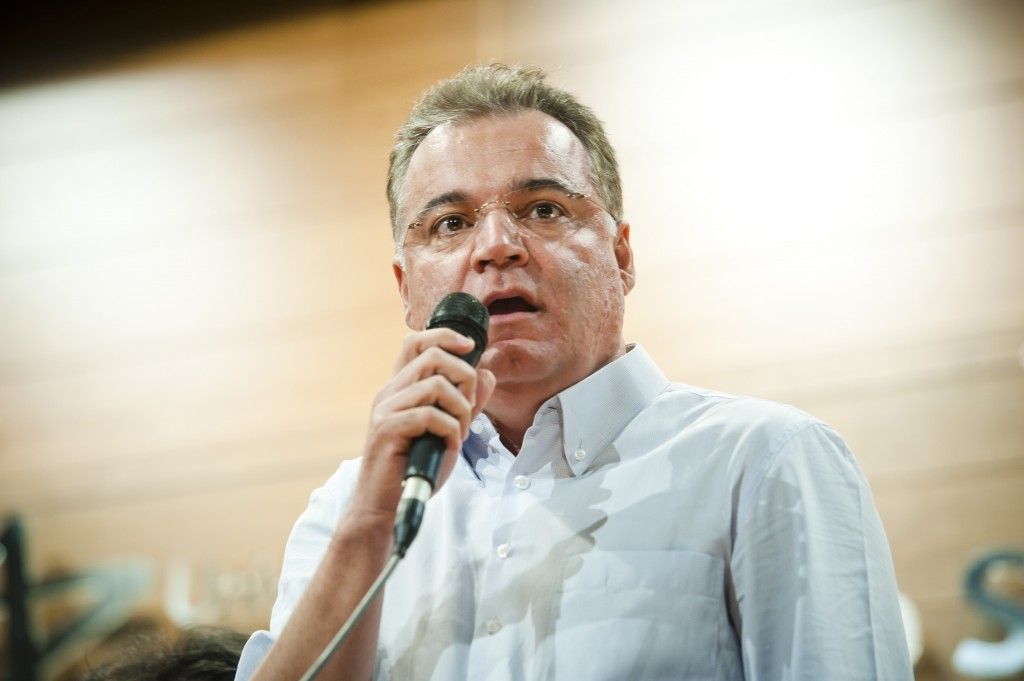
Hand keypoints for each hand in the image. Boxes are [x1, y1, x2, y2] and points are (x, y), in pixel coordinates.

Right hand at [350, 328, 495, 521]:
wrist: (386, 507)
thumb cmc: (416, 468)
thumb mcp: (449, 430)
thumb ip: (466, 402)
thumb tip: (486, 374)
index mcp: (400, 388)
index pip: (415, 341)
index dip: (444, 335)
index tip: (471, 346)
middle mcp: (389, 392)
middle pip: (432, 355)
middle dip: (464, 376)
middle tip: (470, 407)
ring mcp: (385, 410)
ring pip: (435, 384)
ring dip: (461, 408)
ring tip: (461, 432)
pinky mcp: (387, 429)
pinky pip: (431, 415)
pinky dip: (451, 430)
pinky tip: (450, 446)